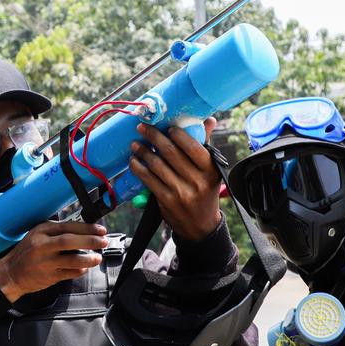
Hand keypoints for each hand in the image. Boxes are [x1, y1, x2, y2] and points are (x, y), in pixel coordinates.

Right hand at [0, 221, 107, 302]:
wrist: (11, 273)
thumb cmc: (28, 252)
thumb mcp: (39, 234)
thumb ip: (58, 231)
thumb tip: (85, 229)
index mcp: (42, 231)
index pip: (68, 226)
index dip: (87, 228)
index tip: (100, 230)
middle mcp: (42, 245)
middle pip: (69, 241)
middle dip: (90, 240)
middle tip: (103, 241)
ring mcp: (45, 262)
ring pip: (71, 260)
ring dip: (88, 259)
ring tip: (98, 257)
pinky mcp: (48, 276)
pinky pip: (69, 273)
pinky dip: (80, 271)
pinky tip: (85, 268)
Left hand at [129, 118, 221, 241]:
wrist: (201, 226)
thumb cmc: (205, 192)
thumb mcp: (210, 171)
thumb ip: (205, 145)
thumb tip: (209, 119)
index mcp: (210, 169)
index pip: (193, 146)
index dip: (178, 134)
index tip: (166, 126)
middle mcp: (197, 181)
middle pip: (171, 153)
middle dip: (154, 137)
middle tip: (142, 128)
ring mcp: (181, 192)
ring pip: (157, 165)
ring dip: (142, 152)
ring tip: (135, 144)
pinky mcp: (167, 201)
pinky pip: (148, 179)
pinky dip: (138, 168)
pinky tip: (134, 161)